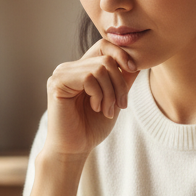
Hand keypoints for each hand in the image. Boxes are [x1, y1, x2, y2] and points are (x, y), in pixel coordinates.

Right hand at [43, 39, 140, 157]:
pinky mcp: (57, 83)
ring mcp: (62, 74)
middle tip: (120, 105)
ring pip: (100, 68)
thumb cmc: (91, 127)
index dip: (121, 54)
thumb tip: (137, 61)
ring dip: (110, 93)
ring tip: (106, 110)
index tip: (133, 70)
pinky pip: (89, 77)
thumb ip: (122, 80)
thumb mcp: (114, 99)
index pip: (104, 46)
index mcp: (82, 69)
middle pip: (106, 58)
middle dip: (120, 83)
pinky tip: (95, 108)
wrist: (74, 149)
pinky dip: (98, 95)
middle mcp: (70, 68)